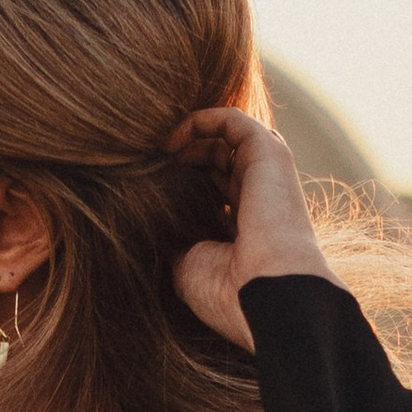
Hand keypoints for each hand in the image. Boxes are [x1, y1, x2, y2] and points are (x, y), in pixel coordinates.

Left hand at [169, 106, 337, 351]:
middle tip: (145, 170)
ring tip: (155, 154)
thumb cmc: (227, 291)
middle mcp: (257, 198)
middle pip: (216, 161)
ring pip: (225, 138)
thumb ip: (174, 241)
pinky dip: (199, 121)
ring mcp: (266, 174)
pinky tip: (170, 143)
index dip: (178, 184)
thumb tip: (151, 226)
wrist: (266, 292)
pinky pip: (233, 119)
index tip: (143, 191)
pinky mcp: (268, 152)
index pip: (211, 191)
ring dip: (188, 138)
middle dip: (180, 159)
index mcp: (243, 228)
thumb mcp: (187, 268)